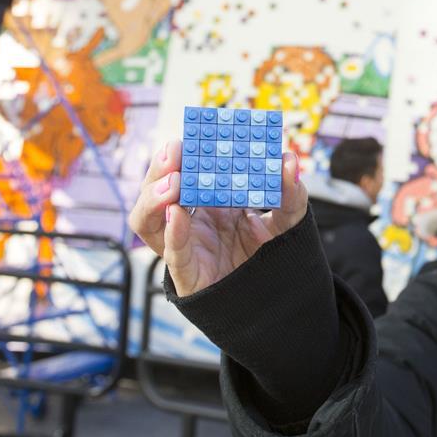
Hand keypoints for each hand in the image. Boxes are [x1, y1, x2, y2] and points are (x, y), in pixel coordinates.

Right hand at [127, 140, 306, 296]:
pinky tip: (175, 213)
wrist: (274, 301)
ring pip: (147, 220)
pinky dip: (172, 233)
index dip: (180, 153)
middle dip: (159, 168)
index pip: (182, 171)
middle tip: (175, 150)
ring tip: (172, 181)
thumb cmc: (270, 256)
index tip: (190, 135)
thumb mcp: (285, 220)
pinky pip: (172, 254)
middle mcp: (187, 220)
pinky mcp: (187, 275)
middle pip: (156, 190)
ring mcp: (182, 246)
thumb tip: (289, 161)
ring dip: (152, 197)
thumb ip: (289, 195)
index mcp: (206, 201)